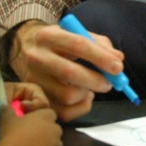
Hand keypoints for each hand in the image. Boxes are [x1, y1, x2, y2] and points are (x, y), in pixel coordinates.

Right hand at [0, 106, 62, 145]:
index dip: (41, 117)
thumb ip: (8, 109)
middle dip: (45, 129)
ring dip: (47, 141)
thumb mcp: (7, 118)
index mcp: (46, 116)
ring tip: (33, 145)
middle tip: (32, 133)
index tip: (31, 121)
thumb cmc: (12, 134)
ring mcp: (56, 144)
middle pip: (53, 127)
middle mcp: (55, 129)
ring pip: (54, 140)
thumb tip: (5, 106)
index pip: (49, 113)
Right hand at [7, 21, 125, 121]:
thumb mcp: (76, 34)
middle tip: (109, 83)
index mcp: (49, 36)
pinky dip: (81, 107)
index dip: (101, 57)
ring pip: (68, 95)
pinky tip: (83, 96)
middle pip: (70, 73)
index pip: (78, 45)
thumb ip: (100, 44)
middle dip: (96, 80)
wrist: (26, 49)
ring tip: (91, 87)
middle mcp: (37, 57)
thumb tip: (118, 59)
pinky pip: (64, 112)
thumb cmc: (59, 43)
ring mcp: (34, 80)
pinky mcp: (36, 99)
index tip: (118, 67)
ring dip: (87, 93)